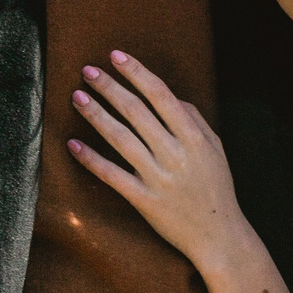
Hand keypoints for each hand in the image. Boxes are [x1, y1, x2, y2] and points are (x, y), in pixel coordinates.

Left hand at [68, 52, 250, 273]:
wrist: (219, 236)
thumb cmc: (217, 188)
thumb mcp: (216, 149)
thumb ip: (195, 119)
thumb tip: (171, 96)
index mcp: (194, 137)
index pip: (161, 95)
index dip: (136, 73)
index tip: (116, 56)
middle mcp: (175, 154)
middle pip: (136, 112)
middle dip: (109, 87)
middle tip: (87, 71)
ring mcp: (158, 177)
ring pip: (121, 139)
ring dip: (96, 115)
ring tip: (77, 97)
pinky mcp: (144, 200)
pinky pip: (112, 176)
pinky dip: (91, 160)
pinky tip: (73, 144)